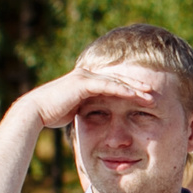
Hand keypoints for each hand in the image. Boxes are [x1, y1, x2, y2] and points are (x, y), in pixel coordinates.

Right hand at [22, 63, 156, 131]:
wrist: (36, 112)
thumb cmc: (53, 114)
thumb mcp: (76, 111)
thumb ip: (88, 109)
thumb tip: (98, 117)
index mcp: (87, 81)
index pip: (115, 83)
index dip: (131, 89)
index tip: (146, 96)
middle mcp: (88, 75)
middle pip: (119, 79)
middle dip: (138, 85)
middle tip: (156, 92)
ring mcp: (85, 77)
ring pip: (116, 81)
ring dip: (134, 87)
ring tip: (150, 94)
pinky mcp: (83, 83)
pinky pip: (108, 85)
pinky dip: (122, 89)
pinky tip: (135, 94)